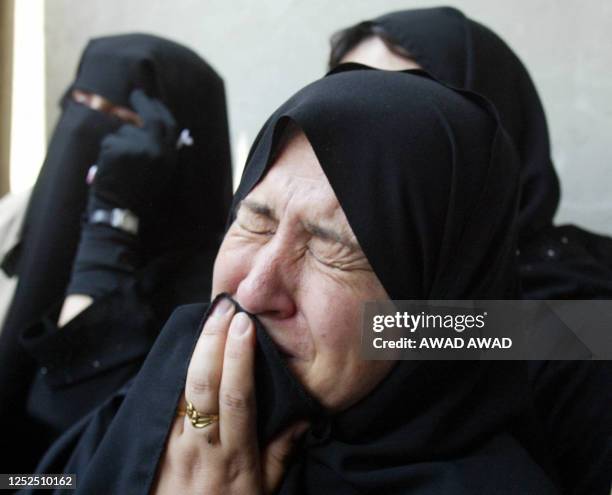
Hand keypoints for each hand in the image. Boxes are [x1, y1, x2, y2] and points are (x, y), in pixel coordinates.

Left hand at [91, 89, 177, 217]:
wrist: (120, 210)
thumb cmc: (137, 193)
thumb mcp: (159, 172)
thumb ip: (160, 150)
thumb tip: (154, 124)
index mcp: (169, 156)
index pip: (169, 125)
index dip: (161, 111)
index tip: (153, 101)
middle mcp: (157, 149)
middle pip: (151, 117)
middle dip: (143, 103)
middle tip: (136, 94)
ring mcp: (137, 147)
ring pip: (126, 130)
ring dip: (120, 140)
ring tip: (119, 162)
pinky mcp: (118, 147)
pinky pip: (111, 140)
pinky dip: (108, 150)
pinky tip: (110, 165)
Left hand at [152, 298, 308, 494]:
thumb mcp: (264, 491)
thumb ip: (282, 452)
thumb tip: (302, 416)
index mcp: (235, 454)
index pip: (236, 396)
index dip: (239, 357)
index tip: (245, 324)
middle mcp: (202, 443)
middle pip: (203, 383)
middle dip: (213, 340)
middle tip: (225, 307)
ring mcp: (174, 441)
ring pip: (180, 386)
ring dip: (193, 348)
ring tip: (208, 317)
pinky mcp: (155, 441)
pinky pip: (165, 398)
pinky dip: (175, 368)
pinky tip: (187, 346)